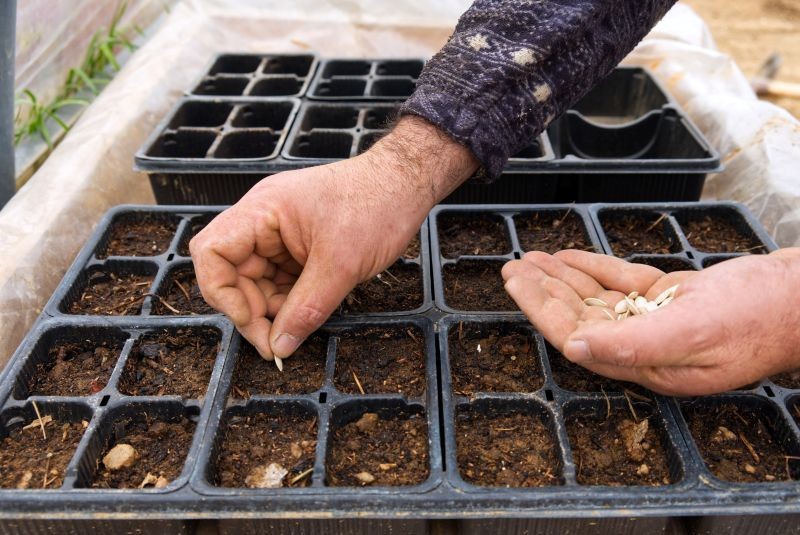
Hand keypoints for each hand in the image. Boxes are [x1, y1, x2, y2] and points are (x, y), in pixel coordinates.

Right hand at [191, 116, 476, 362]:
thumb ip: (307, 308)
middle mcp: (263, 222)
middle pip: (232, 273)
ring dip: (271, 309)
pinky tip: (305, 315)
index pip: (211, 252)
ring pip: (256, 282)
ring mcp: (280, 235)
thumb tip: (280, 346)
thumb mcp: (342, 265)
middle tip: (276, 343)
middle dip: (251, 310)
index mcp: (262, 212)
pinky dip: (289, 302)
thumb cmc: (376, 205)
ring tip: (295, 329)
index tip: (252, 322)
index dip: (222, 293)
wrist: (407, 184)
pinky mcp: (298, 247)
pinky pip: (280, 281)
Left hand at [502, 249, 799, 395]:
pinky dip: (595, 268)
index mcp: (647, 363)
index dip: (543, 310)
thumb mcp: (694, 330)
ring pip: (596, 297)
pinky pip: (622, 283)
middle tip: (513, 267)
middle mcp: (646, 345)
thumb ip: (632, 345)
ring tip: (531, 258)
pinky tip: (570, 257)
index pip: (578, 337)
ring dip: (563, 277)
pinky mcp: (671, 298)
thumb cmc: (757, 317)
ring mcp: (657, 320)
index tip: (516, 285)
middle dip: (544, 291)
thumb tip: (576, 349)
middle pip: (580, 316)